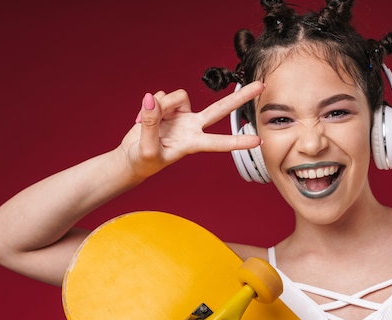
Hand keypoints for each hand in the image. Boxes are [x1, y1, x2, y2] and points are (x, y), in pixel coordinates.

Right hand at [119, 81, 264, 179]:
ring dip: (161, 106)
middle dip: (240, 97)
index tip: (258, 140)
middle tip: (261, 85)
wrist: (131, 158)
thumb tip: (152, 99)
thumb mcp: (147, 149)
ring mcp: (181, 117)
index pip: (219, 142)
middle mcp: (192, 128)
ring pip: (178, 96)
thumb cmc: (142, 162)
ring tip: (145, 123)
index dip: (238, 141)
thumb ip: (150, 124)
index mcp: (192, 143)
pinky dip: (149, 106)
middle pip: (220, 109)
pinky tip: (143, 118)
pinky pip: (161, 96)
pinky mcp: (168, 108)